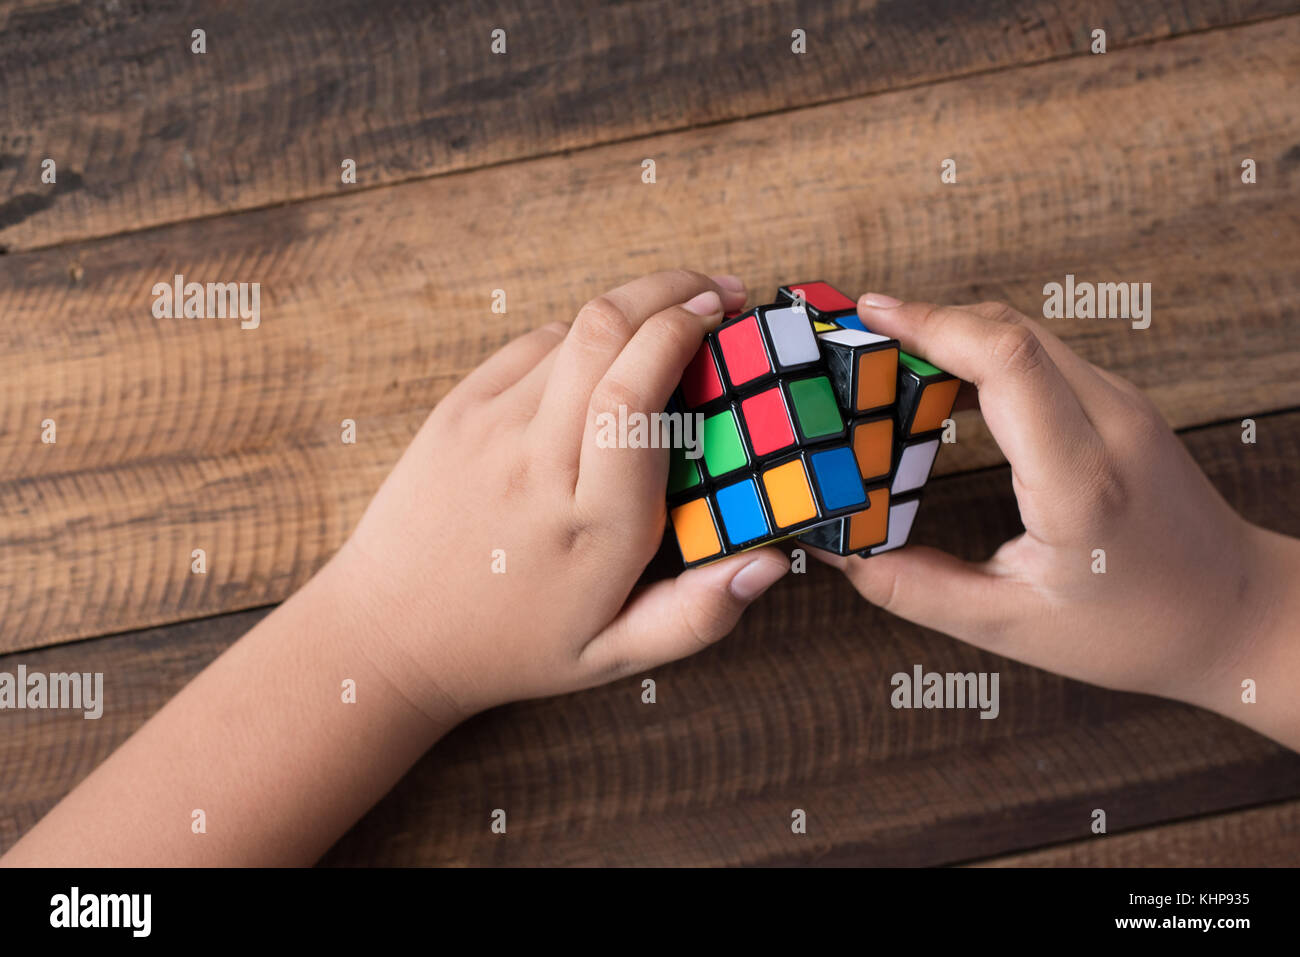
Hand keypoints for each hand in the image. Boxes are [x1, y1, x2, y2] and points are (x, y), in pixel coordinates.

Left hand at [331, 270, 789, 720]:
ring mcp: (488, 428)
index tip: (724, 314)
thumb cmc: (512, 646)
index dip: (683, 332)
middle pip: (605, 331)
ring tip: (673, 311)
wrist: (389, 634)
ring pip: (570, 329)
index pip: (636, 392)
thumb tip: (772, 562)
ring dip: (630, 305)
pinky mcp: (456, 410)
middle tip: (717, 292)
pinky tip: (606, 352)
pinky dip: (579, 334)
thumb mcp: (614, 655)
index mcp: (591, 524)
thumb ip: (698, 614)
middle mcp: (537, 464)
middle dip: (670, 290)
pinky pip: (529, 344)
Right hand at [818, 295, 1297, 723]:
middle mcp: (1110, 425)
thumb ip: (914, 588)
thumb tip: (838, 551)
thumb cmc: (1138, 629)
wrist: (1238, 613)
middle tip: (854, 343)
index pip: (1007, 362)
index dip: (933, 325)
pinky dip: (980, 355)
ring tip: (885, 365)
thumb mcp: (1012, 626)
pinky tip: (940, 387)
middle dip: (924, 323)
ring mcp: (1122, 406)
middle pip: (1007, 328)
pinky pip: (1039, 355)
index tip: (869, 316)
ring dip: (951, 335)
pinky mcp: (1119, 405)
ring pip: (1022, 333)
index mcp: (1081, 482)